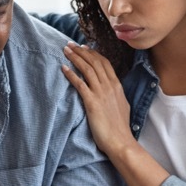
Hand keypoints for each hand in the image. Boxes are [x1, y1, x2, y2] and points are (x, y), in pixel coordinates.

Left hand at [61, 42, 135, 156]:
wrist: (120, 141)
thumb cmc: (120, 128)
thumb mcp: (122, 106)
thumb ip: (116, 95)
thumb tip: (112, 90)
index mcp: (117, 86)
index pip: (104, 63)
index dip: (93, 53)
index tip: (84, 47)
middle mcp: (109, 86)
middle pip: (94, 62)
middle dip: (81, 51)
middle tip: (70, 45)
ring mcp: (101, 93)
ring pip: (87, 69)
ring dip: (75, 58)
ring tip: (65, 51)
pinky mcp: (92, 102)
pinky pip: (80, 84)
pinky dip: (71, 74)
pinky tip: (63, 68)